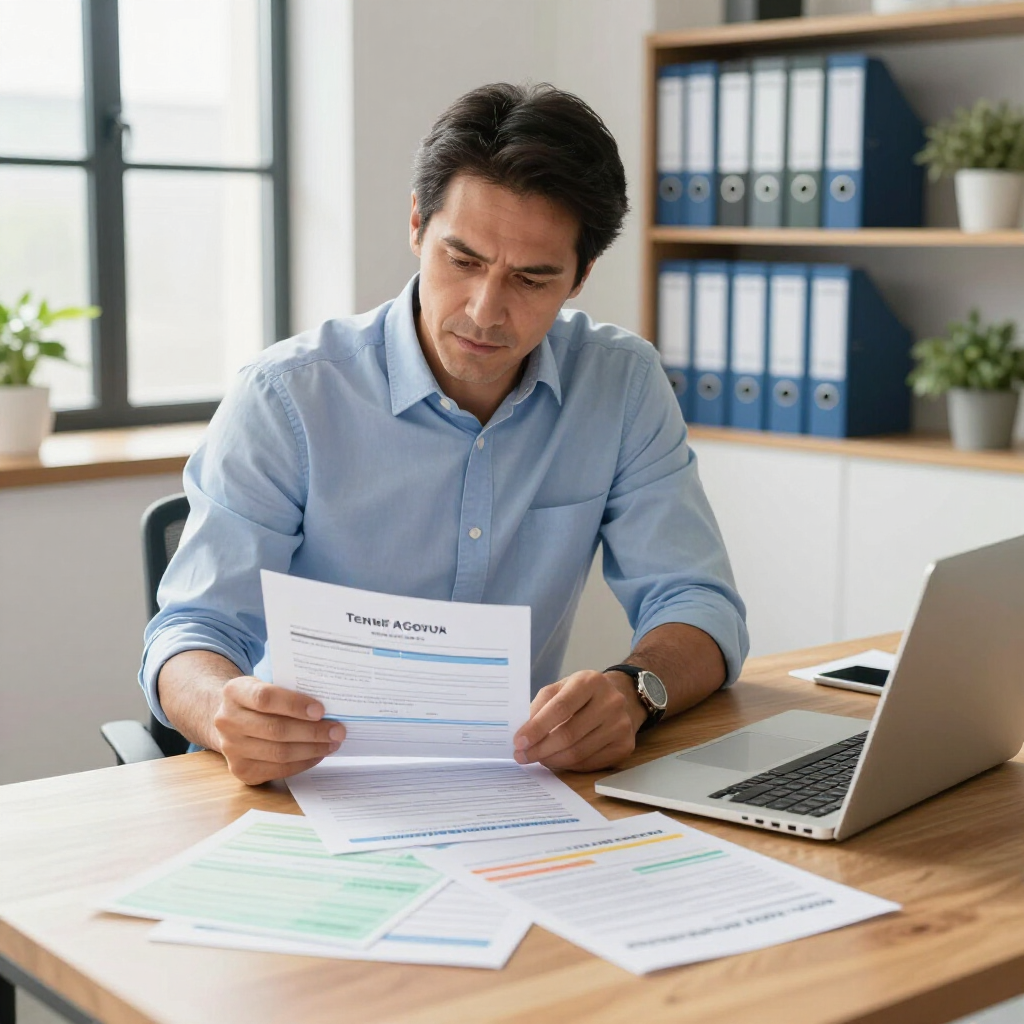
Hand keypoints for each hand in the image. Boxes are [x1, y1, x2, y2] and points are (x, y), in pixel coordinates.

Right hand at [212, 677, 344, 785]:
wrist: (230, 720)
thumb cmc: (258, 699)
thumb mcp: (266, 683)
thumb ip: (289, 688)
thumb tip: (330, 703)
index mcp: (234, 692)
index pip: (265, 698)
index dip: (295, 705)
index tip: (321, 710)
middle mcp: (227, 721)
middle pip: (275, 729)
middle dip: (312, 732)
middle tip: (338, 731)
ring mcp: (231, 749)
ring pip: (278, 753)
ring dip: (311, 749)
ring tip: (332, 743)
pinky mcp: (240, 770)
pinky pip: (277, 770)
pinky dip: (302, 763)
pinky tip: (317, 754)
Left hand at [512, 670, 647, 771]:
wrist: (619, 699)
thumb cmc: (583, 694)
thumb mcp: (561, 688)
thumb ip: (541, 706)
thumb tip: (523, 733)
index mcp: (590, 681)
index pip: (560, 707)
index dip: (537, 727)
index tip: (519, 741)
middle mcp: (610, 702)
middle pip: (569, 734)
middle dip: (541, 748)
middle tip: (522, 756)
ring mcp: (621, 725)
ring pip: (579, 752)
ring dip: (552, 760)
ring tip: (538, 758)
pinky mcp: (625, 746)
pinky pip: (590, 763)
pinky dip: (569, 766)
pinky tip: (557, 760)